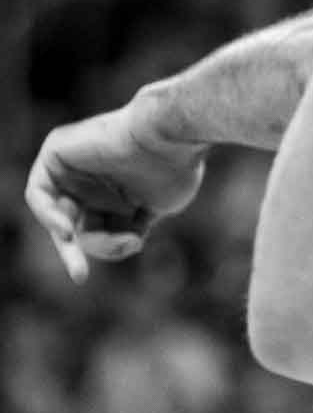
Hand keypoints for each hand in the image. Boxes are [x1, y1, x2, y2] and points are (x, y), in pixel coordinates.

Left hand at [24, 89, 207, 283]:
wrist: (169, 135)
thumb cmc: (173, 168)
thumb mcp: (157, 209)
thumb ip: (133, 227)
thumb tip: (124, 241)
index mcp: (119, 191)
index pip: (103, 228)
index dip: (112, 246)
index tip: (132, 245)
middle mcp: (94, 180)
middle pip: (79, 227)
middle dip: (81, 252)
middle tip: (79, 276)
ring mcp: (74, 166)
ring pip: (60, 216)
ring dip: (70, 236)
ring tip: (82, 238)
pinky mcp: (56, 152)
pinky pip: (38, 194)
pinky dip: (48, 215)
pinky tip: (67, 230)